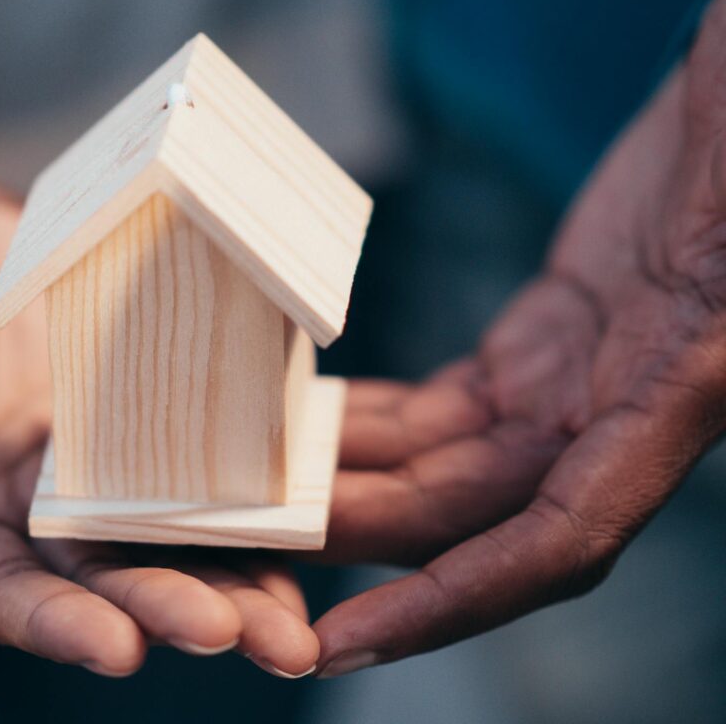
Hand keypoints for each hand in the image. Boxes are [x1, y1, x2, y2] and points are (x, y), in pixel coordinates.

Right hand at [0, 190, 317, 677]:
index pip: (9, 593)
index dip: (61, 626)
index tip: (121, 649)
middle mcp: (35, 509)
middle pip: (105, 582)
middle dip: (169, 612)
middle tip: (239, 636)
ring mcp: (96, 467)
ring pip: (163, 541)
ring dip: (228, 585)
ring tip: (289, 626)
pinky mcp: (145, 418)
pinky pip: (197, 469)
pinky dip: (244, 508)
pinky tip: (295, 532)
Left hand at [312, 0, 725, 676]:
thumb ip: (712, 277)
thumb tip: (661, 340)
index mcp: (672, 402)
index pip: (553, 543)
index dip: (452, 600)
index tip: (348, 640)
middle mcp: (610, 419)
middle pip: (458, 512)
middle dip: (348, 535)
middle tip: (239, 538)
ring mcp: (565, 387)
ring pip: (436, 465)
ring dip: (343, 485)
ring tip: (245, 490)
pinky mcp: (533, 351)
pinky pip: (437, 410)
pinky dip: (370, 427)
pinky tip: (305, 427)